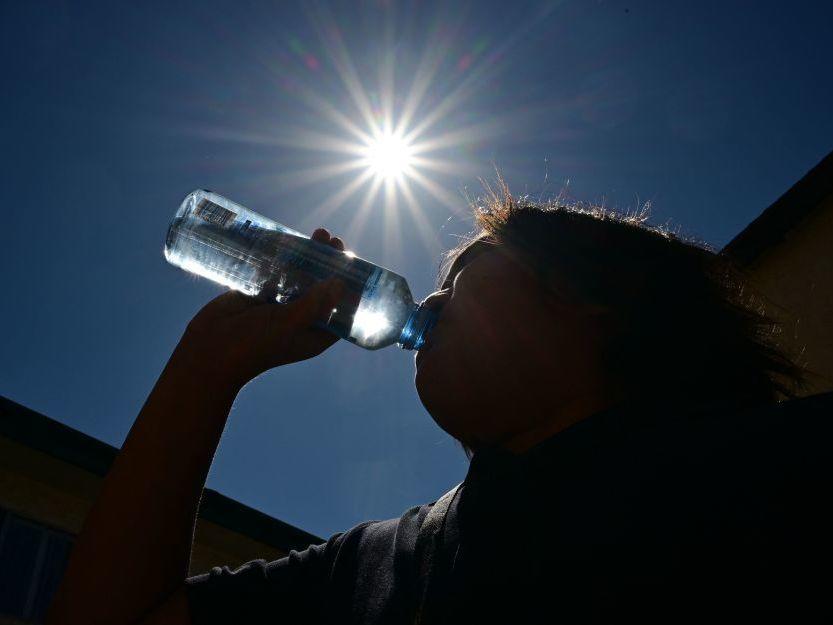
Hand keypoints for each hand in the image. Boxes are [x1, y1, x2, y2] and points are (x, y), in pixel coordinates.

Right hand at [177, 228, 346, 388]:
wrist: (208, 350)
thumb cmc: (253, 345)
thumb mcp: (288, 325)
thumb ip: (314, 305)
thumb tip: (341, 283)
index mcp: (314, 334)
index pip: (342, 310)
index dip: (351, 288)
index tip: (354, 264)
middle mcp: (300, 320)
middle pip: (323, 287)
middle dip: (330, 264)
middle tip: (335, 241)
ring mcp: (280, 306)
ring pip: (301, 277)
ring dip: (310, 256)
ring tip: (319, 233)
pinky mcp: (260, 294)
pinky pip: (278, 272)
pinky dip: (286, 257)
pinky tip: (291, 239)